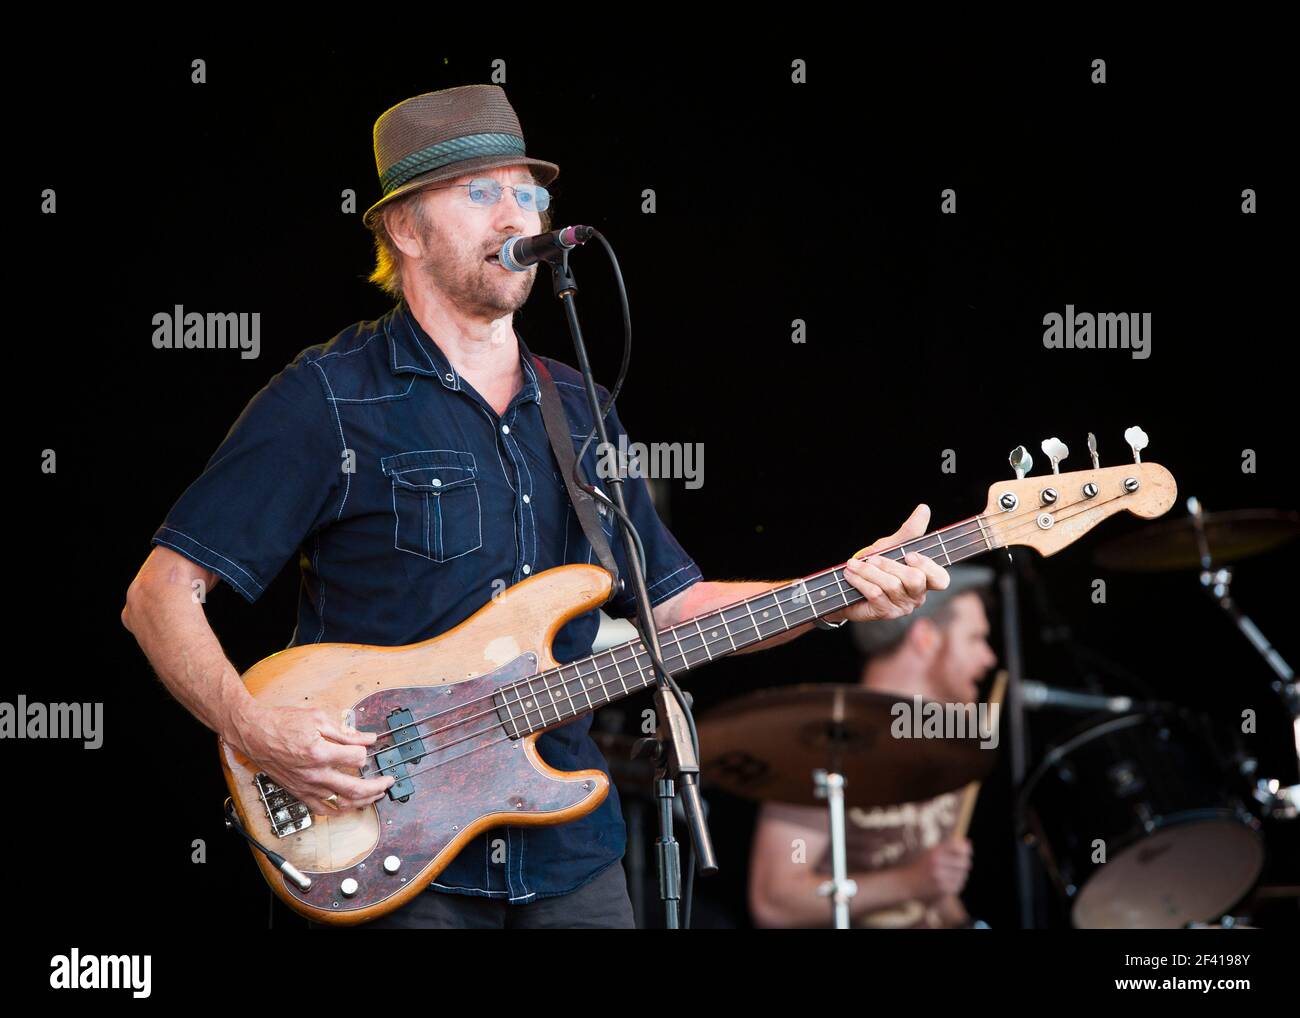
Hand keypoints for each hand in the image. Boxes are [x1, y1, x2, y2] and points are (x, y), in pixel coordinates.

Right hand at [228, 702, 394, 814]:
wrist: (253, 733)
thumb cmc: (282, 723)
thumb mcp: (317, 719)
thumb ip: (345, 732)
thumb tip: (368, 738)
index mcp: (320, 753)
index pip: (357, 759)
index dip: (366, 751)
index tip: (369, 746)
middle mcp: (314, 774)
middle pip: (354, 789)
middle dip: (377, 787)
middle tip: (388, 781)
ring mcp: (306, 787)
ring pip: (340, 804)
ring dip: (362, 802)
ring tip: (375, 795)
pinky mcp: (299, 792)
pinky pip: (322, 809)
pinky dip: (339, 809)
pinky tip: (349, 803)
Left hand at [832, 504, 949, 622]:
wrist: (848, 587)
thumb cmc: (876, 565)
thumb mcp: (893, 546)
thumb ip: (910, 531)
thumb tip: (924, 508)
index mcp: (924, 580)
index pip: (941, 579)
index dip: (928, 566)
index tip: (909, 554)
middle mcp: (917, 596)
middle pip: (915, 580)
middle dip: (890, 565)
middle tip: (872, 558)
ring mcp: (902, 607)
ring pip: (891, 586)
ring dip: (869, 571)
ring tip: (852, 564)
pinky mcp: (885, 613)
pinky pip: (875, 594)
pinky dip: (861, 581)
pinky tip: (850, 574)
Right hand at [903, 839, 972, 901]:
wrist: (906, 883)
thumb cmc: (921, 865)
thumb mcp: (932, 852)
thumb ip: (950, 846)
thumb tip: (969, 844)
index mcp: (934, 851)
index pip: (959, 847)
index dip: (965, 850)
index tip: (964, 852)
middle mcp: (937, 863)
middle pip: (965, 862)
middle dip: (964, 863)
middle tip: (958, 864)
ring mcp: (940, 877)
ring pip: (963, 875)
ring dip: (960, 874)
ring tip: (949, 874)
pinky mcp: (943, 889)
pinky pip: (958, 885)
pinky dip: (956, 883)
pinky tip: (947, 882)